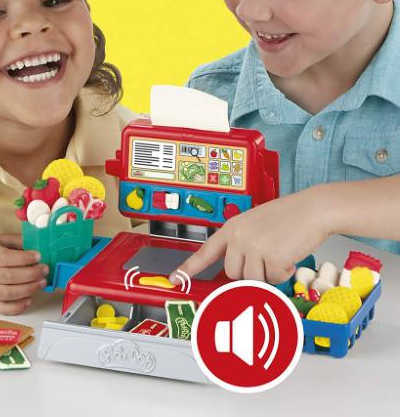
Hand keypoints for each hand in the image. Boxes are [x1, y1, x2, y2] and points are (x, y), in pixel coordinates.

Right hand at [0, 234, 47, 314]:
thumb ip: (16, 241)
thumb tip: (37, 243)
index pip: (5, 258)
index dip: (24, 258)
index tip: (38, 256)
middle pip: (8, 277)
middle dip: (31, 274)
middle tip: (45, 269)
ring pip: (7, 293)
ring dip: (28, 289)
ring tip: (41, 282)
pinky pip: (2, 308)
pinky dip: (17, 307)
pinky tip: (29, 300)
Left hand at [170, 186, 330, 284]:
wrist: (312, 209)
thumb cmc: (287, 217)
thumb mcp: (255, 225)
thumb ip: (242, 244)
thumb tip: (236, 271)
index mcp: (232, 228)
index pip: (206, 251)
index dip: (189, 267)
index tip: (175, 278)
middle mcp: (238, 237)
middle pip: (233, 273)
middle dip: (250, 272)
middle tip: (266, 257)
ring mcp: (253, 246)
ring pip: (252, 279)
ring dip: (268, 274)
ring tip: (279, 253)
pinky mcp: (271, 257)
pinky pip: (273, 279)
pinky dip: (283, 273)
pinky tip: (289, 255)